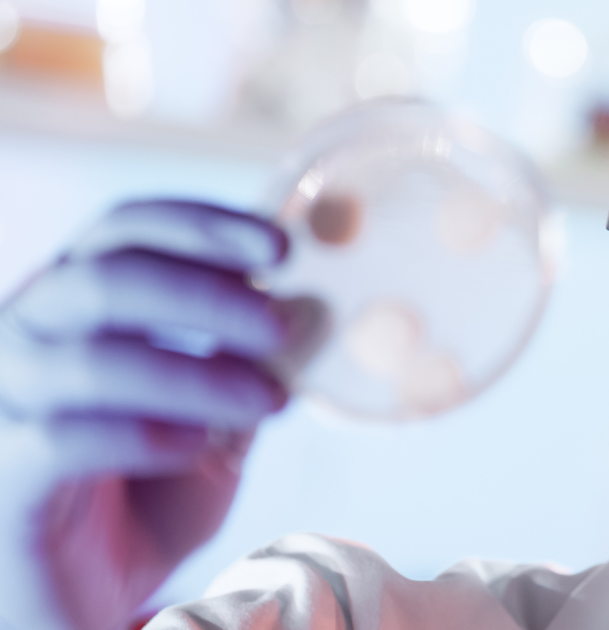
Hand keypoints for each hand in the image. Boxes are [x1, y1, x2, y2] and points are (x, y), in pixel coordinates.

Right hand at [0, 200, 306, 629]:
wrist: (78, 603)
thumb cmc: (143, 503)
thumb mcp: (212, 426)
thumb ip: (245, 371)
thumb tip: (311, 313)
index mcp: (72, 308)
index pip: (123, 230)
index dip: (201, 225)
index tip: (282, 248)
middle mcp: (23, 339)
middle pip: (104, 276)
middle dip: (205, 293)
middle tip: (279, 324)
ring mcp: (2, 405)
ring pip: (90, 357)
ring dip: (194, 374)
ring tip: (267, 400)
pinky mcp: (0, 478)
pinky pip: (62, 437)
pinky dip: (142, 433)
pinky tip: (196, 446)